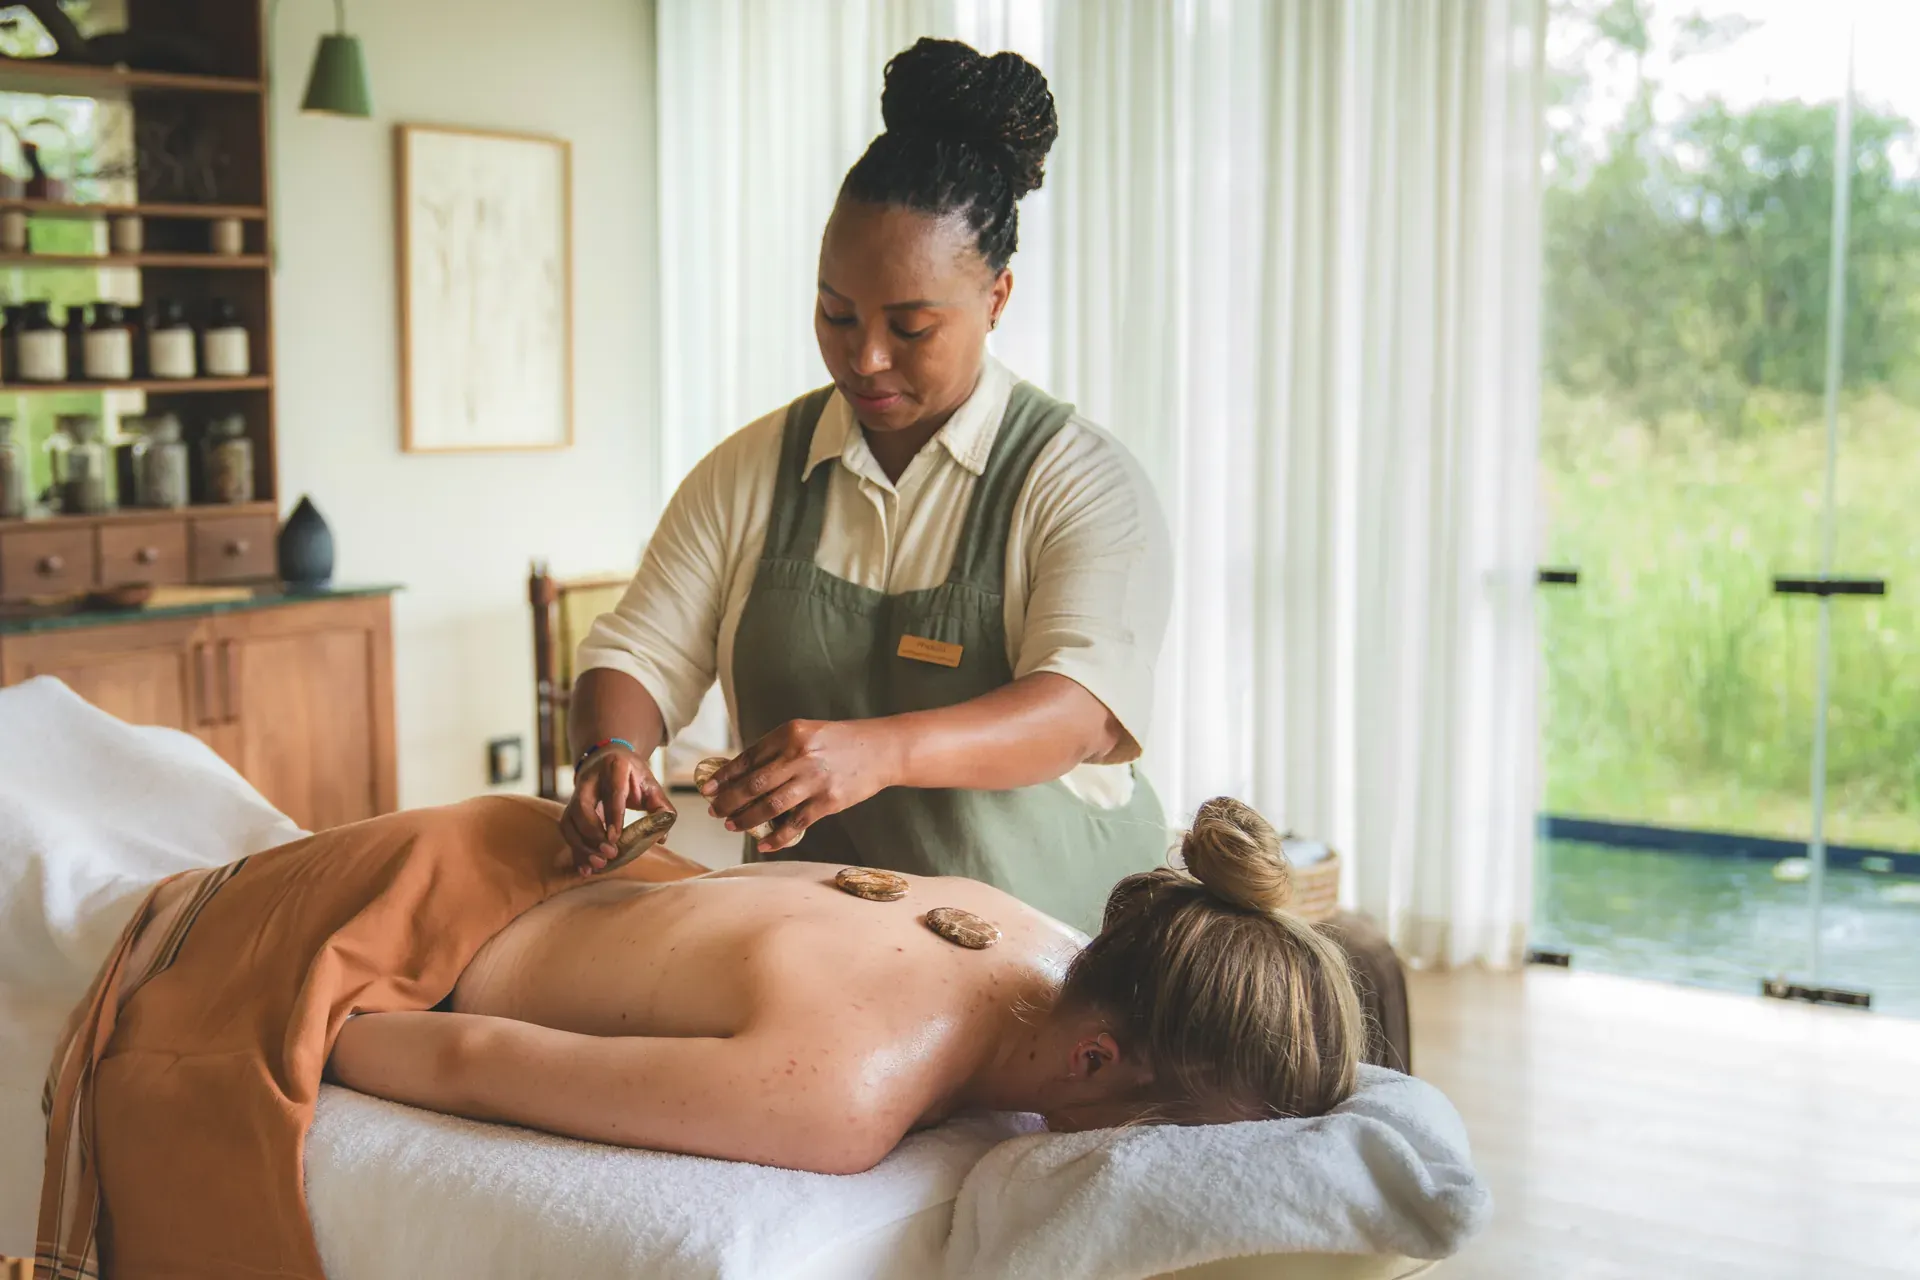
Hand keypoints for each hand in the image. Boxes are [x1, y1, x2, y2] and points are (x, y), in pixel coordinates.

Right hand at [560, 747, 672, 874]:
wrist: (608, 759)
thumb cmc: (631, 774)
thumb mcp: (650, 784)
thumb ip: (661, 807)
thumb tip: (661, 837)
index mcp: (614, 767)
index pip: (612, 793)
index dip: (612, 816)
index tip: (615, 839)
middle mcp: (589, 780)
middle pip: (583, 807)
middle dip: (593, 834)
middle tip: (610, 854)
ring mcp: (575, 794)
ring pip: (570, 821)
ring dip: (581, 846)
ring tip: (598, 864)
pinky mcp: (569, 808)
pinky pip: (567, 830)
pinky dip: (575, 851)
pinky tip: (585, 868)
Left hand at [702, 719, 898, 853]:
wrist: (881, 750)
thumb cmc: (839, 742)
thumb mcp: (806, 733)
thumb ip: (777, 750)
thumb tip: (741, 773)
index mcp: (790, 734)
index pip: (748, 758)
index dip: (724, 776)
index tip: (707, 788)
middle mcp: (800, 755)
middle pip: (753, 784)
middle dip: (728, 801)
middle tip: (714, 811)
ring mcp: (814, 780)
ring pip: (770, 806)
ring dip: (746, 819)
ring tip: (732, 825)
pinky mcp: (828, 801)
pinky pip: (796, 824)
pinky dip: (777, 837)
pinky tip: (763, 843)